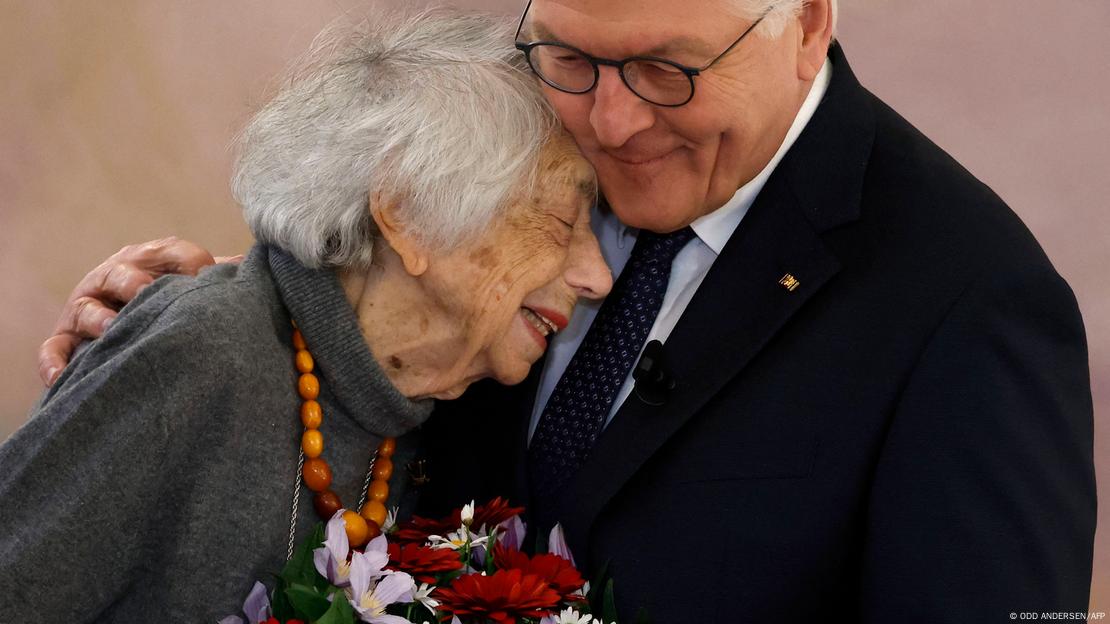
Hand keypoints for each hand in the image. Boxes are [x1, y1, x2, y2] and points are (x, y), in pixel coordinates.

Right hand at [37, 237, 241, 385]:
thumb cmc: (171, 299)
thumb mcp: (194, 282)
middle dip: (135, 283)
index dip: (190, 263)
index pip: (173, 253)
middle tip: (148, 294)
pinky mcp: (67, 339)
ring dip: (98, 319)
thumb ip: (219, 274)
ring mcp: (87, 310)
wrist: (129, 317)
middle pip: (121, 275)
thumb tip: (252, 265)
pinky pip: (53, 351)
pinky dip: (55, 363)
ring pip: (86, 310)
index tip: (206, 277)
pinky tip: (62, 379)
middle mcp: (114, 279)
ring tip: (113, 329)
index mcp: (150, 260)